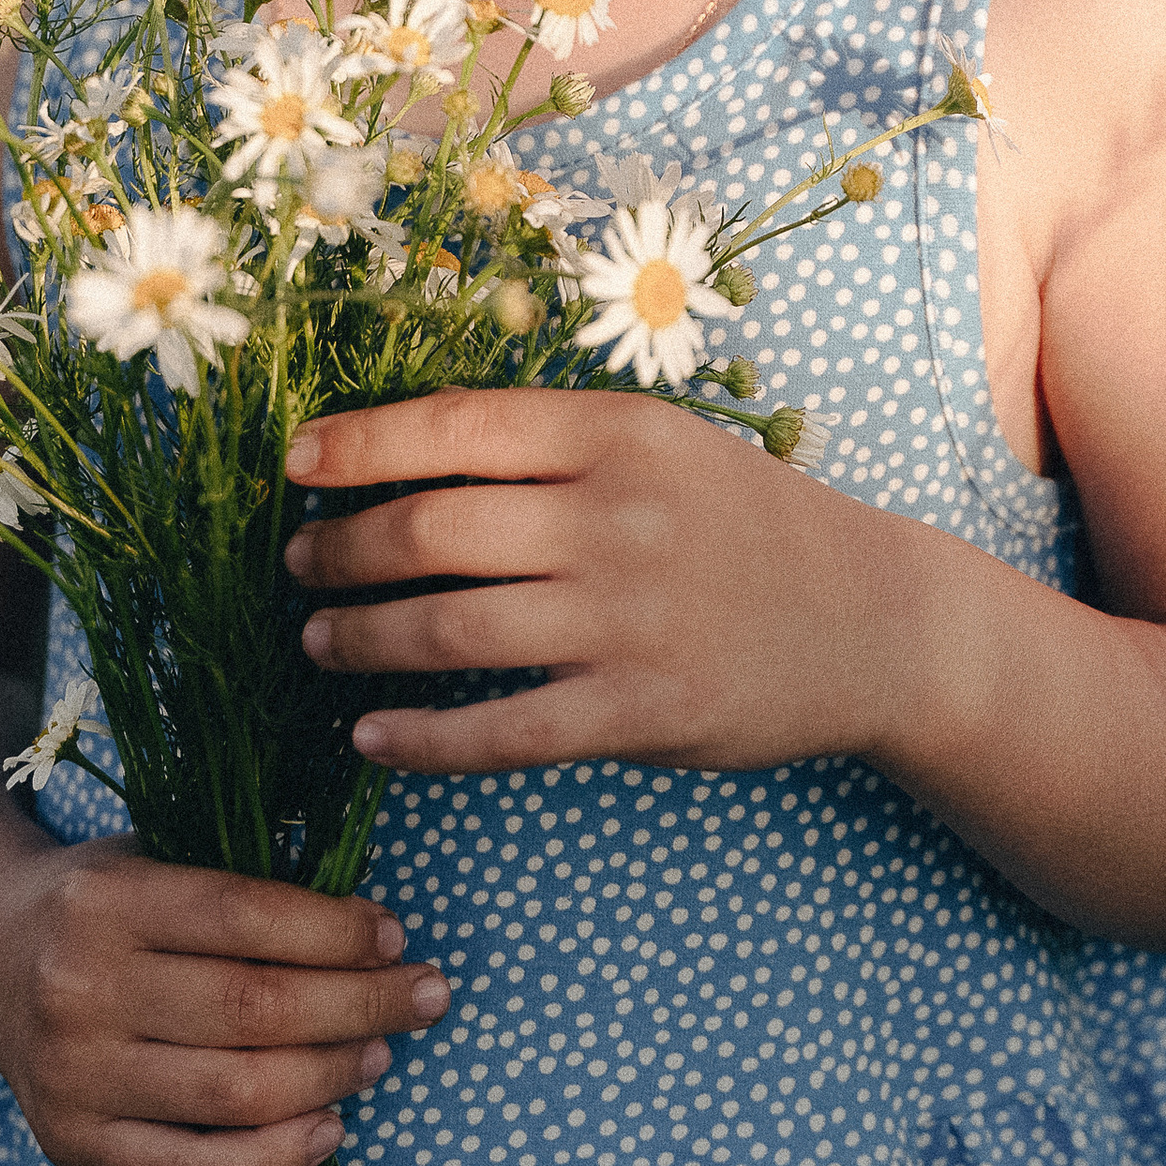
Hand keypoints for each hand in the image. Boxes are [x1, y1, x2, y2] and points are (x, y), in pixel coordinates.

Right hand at [0, 828, 452, 1165]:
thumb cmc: (103, 902)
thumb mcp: (152, 855)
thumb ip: (240, 879)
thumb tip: (366, 919)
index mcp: (104, 900)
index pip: (244, 916)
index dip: (334, 929)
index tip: (394, 933)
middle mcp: (79, 989)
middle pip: (254, 1008)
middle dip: (360, 1003)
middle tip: (426, 995)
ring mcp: (72, 1076)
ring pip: (236, 1093)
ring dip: (331, 1075)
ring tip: (380, 1053)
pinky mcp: (71, 1144)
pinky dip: (275, 1159)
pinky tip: (331, 1129)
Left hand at [283, 388, 917, 775]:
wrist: (872, 620)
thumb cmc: (744, 525)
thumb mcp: (662, 445)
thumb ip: (550, 447)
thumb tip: (400, 459)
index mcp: (614, 433)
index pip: (452, 426)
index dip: (356, 445)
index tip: (293, 464)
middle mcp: (614, 518)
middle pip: (430, 530)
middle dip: (340, 549)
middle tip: (297, 563)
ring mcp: (627, 619)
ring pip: (448, 628)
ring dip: (360, 637)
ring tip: (319, 641)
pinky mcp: (640, 710)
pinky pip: (500, 731)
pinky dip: (421, 739)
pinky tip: (371, 738)